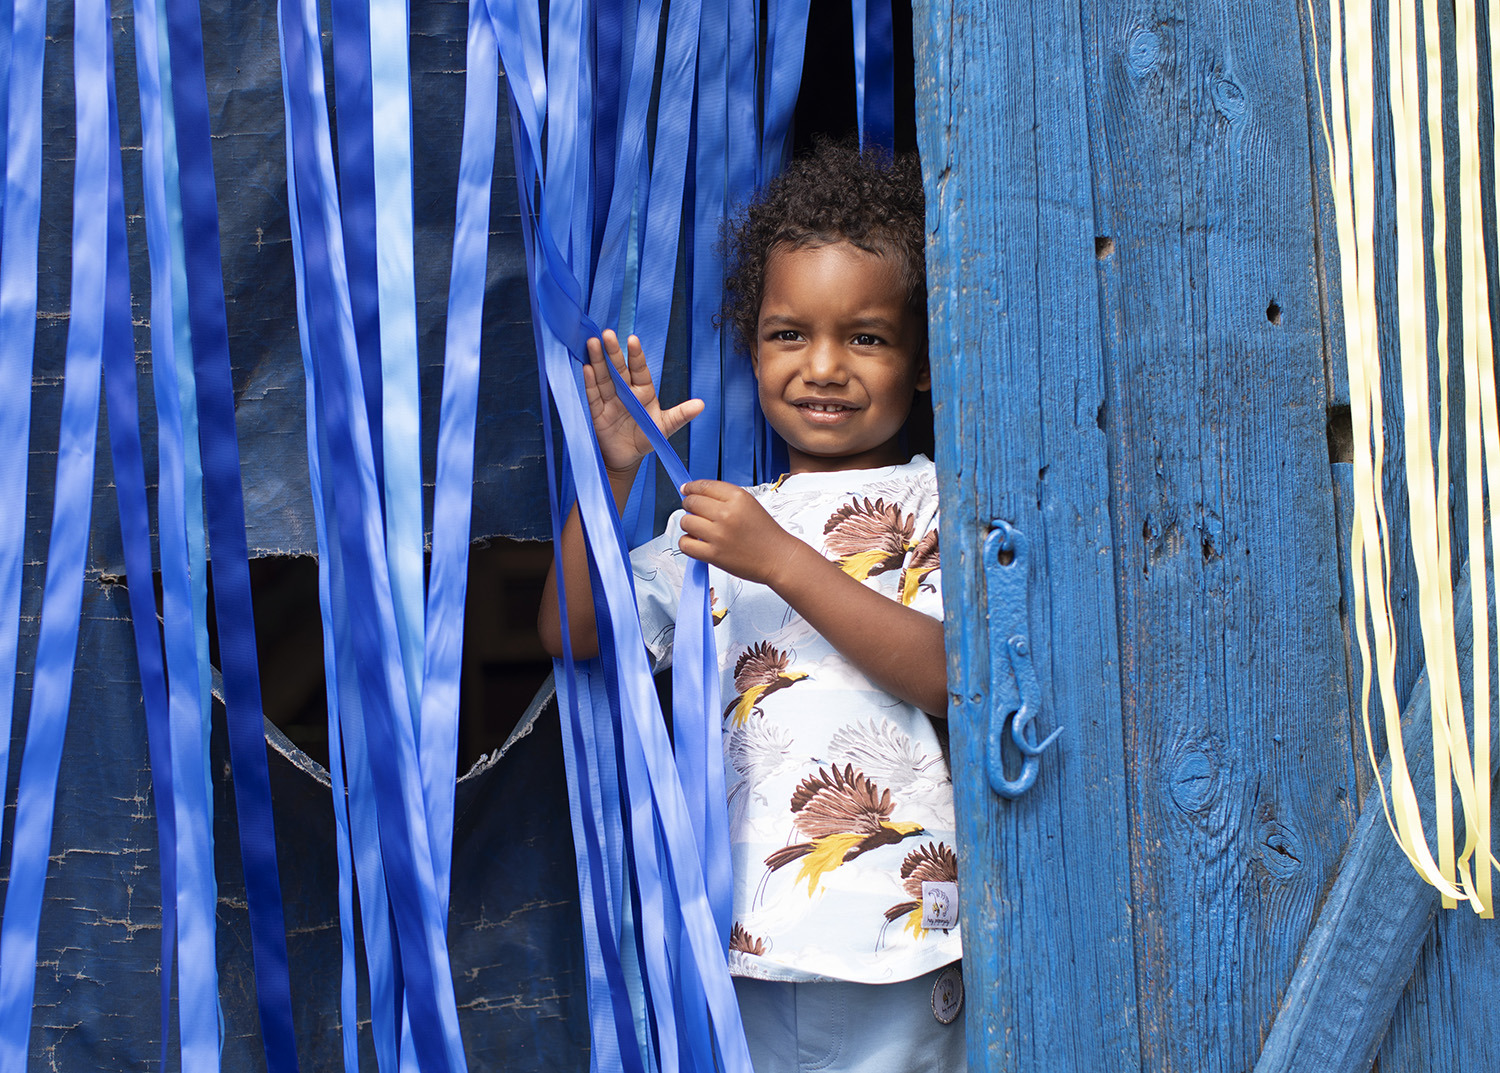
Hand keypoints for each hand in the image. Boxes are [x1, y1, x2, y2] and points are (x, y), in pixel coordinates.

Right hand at [584, 330, 702, 475]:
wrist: (627, 457)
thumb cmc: (648, 438)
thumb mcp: (665, 427)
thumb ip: (681, 415)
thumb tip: (701, 405)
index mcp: (643, 391)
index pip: (640, 370)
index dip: (636, 355)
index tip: (633, 340)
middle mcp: (625, 391)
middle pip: (619, 369)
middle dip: (613, 352)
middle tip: (607, 334)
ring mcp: (610, 400)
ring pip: (603, 377)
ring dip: (597, 361)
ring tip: (592, 343)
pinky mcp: (597, 411)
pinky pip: (593, 395)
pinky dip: (589, 382)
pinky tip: (586, 367)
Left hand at [677, 480, 805, 585]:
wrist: (778, 558)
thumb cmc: (765, 533)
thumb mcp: (749, 504)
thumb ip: (724, 498)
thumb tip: (694, 494)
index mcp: (738, 498)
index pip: (704, 486)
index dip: (691, 487)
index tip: (686, 490)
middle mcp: (727, 514)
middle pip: (692, 502)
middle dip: (688, 505)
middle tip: (692, 510)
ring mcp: (719, 535)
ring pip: (686, 522)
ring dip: (688, 524)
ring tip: (698, 528)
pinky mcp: (714, 554)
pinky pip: (685, 543)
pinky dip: (687, 542)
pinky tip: (696, 541)